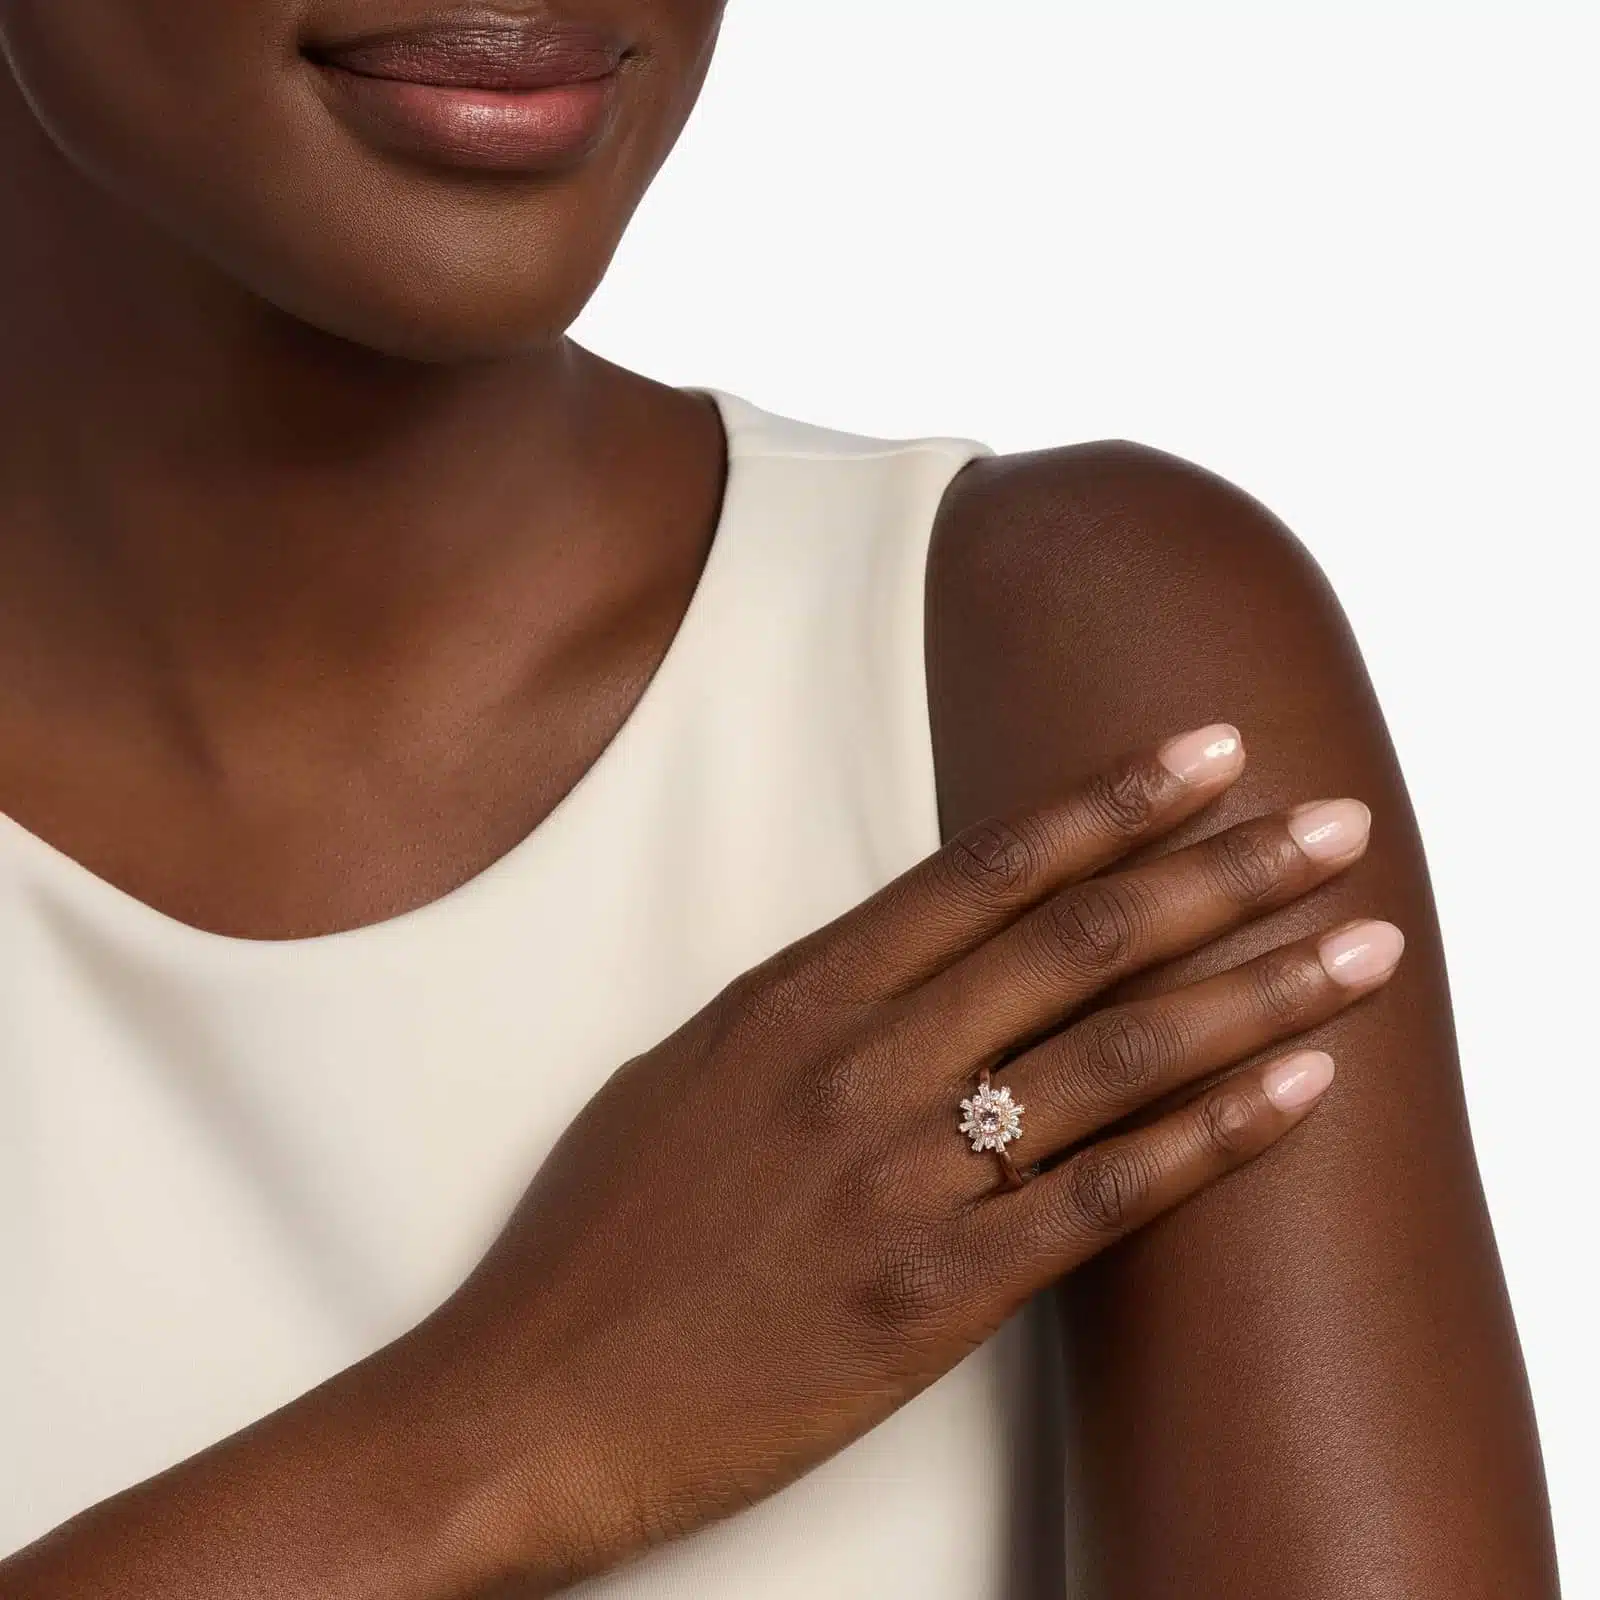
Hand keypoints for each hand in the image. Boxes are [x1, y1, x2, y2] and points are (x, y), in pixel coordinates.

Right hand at [420, 723, 1403, 1592]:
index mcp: (794, 997)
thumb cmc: (598, 1239)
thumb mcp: (690, 1075)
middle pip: (1079, 938)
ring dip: (1258, 989)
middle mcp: (859, 1063)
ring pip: (1117, 1054)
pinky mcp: (931, 1298)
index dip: (1110, 803)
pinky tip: (1300, 1090)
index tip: (1206, 752)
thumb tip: (899, 964)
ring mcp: (899, 1176)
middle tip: (1334, 821)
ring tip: (1363, 945)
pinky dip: (1216, 1137)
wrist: (528, 1400)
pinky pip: (1105, 1199)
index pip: (984, 870)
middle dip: (1224, 870)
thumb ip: (804, 1009)